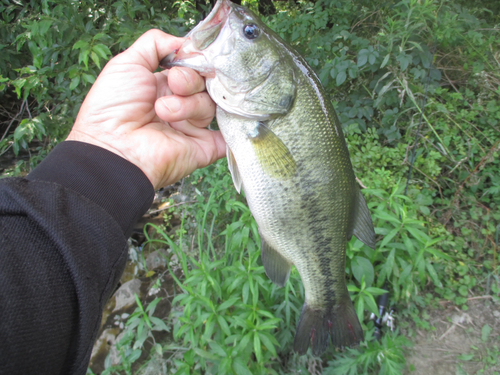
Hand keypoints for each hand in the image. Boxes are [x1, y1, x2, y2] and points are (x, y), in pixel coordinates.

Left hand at [67, 29, 225, 188]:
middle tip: (174, 84)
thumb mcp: (127, 63)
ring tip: (165, 112)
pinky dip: (233, 128)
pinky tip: (228, 118)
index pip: (192, 67)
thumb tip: (185, 44)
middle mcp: (180, 106)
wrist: (114, 149)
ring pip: (211, 104)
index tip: (187, 58)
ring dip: (190, 104)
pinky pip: (228, 137)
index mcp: (162, 87)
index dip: (193, 60)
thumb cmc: (113, 107)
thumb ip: (154, 44)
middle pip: (204, 83)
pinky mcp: (203, 148)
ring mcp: (192, 128)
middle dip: (190, 79)